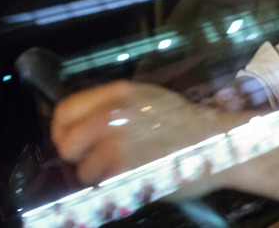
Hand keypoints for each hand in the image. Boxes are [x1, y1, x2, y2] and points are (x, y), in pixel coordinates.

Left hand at [51, 80, 234, 184]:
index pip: (65, 111)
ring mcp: (117, 144)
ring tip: (125, 169)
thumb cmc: (185, 123)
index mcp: (117, 93)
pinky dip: (116, 186)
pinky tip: (136, 177)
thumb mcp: (149, 99)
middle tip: (94, 160)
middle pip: (66, 143)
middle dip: (77, 156)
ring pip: (84, 170)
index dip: (62, 129)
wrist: (216, 142)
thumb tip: (83, 124)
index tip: (71, 140)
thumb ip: (115, 106)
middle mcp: (112, 115)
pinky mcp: (127, 171)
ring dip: (100, 174)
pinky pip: (105, 185)